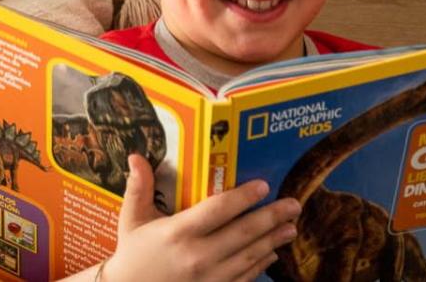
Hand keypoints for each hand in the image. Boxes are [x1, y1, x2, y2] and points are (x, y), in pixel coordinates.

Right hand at [99, 154, 300, 281]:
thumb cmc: (133, 254)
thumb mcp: (132, 220)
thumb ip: (138, 188)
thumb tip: (136, 155)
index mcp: (179, 232)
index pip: (219, 209)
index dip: (244, 197)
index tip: (263, 185)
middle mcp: (197, 255)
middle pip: (244, 232)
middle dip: (273, 217)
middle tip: (294, 205)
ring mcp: (208, 278)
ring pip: (249, 256)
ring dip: (273, 241)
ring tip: (291, 227)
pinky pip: (244, 278)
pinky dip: (261, 265)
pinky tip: (272, 254)